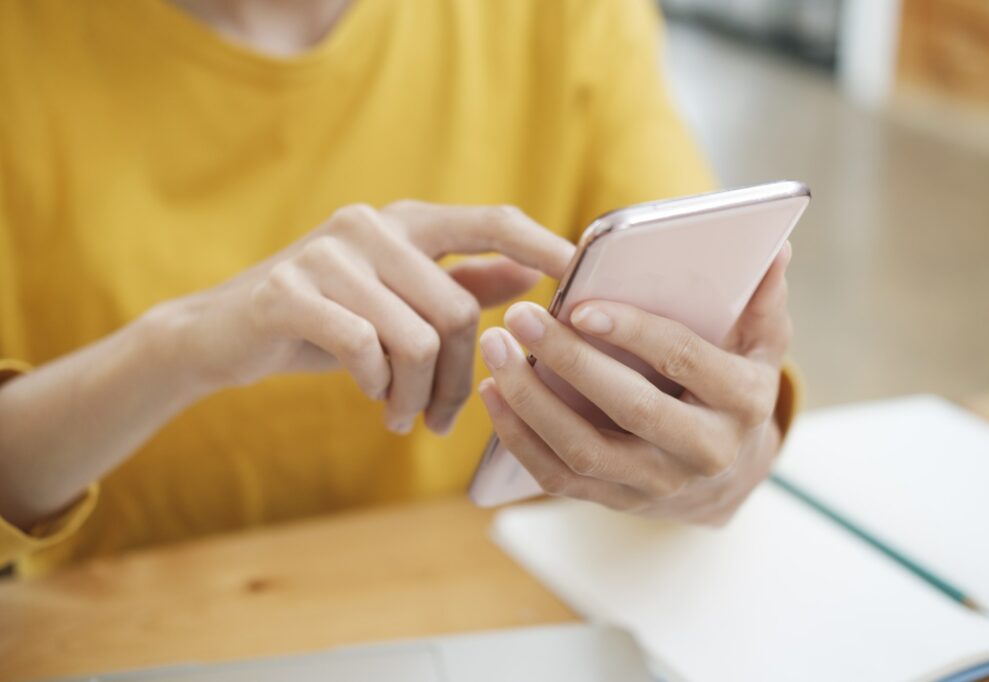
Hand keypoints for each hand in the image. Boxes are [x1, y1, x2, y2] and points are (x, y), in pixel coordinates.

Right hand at [162, 201, 572, 434]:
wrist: (221, 334)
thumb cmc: (325, 319)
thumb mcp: (397, 298)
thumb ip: (463, 280)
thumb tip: (531, 272)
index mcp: (405, 222)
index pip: (491, 220)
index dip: (541, 243)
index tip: (579, 270)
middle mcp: (371, 225)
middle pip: (457, 310)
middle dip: (456, 379)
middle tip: (438, 418)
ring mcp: (328, 252)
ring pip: (415, 338)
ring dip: (414, 393)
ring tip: (398, 414)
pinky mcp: (290, 288)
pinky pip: (365, 349)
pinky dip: (373, 385)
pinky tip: (366, 396)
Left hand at [477, 242, 792, 523]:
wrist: (727, 477)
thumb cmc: (733, 390)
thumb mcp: (761, 347)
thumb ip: (762, 300)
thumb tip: (775, 247)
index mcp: (743, 402)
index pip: (683, 359)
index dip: (632, 332)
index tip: (580, 305)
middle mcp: (705, 451)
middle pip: (628, 408)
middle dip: (569, 360)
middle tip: (521, 317)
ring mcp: (658, 485)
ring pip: (583, 450)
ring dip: (529, 401)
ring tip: (496, 350)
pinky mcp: (618, 501)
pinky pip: (559, 477)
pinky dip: (519, 438)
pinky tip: (493, 395)